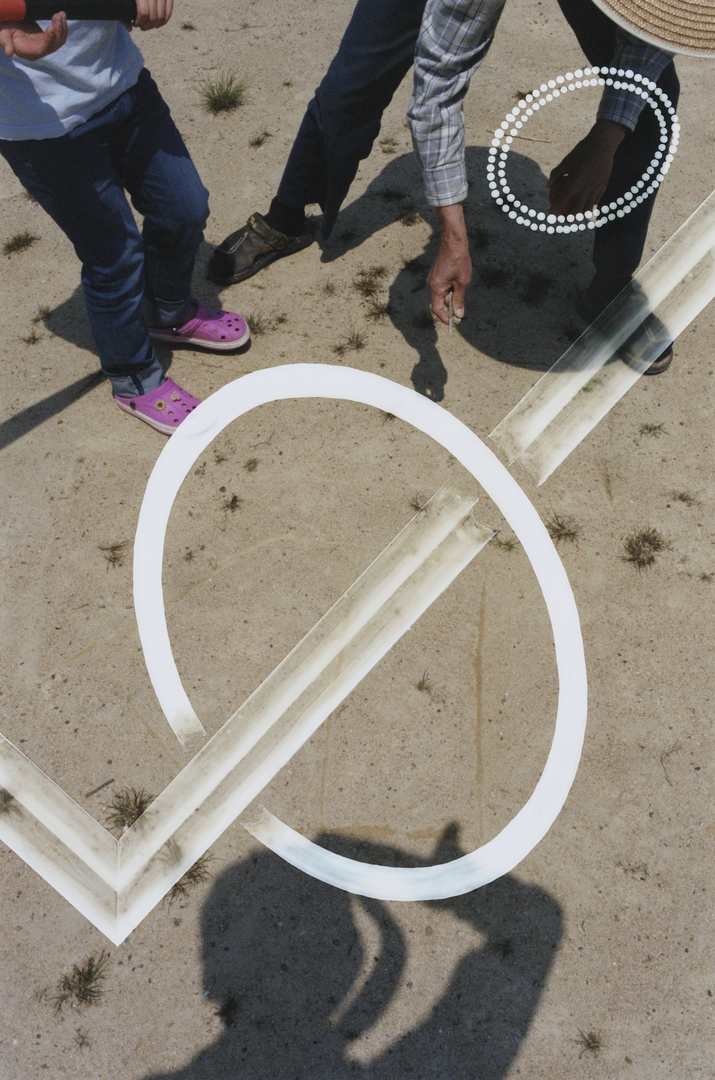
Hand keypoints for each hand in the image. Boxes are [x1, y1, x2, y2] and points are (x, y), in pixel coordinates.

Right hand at [0, 11, 66, 58]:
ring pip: (59, 41)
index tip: (51, 27)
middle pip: (54, 45)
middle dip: (58, 31)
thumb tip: (9, 53)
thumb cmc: (4, 29)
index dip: (48, 40)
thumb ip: (6, 42)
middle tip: (57, 16)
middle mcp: (38, 52)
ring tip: (61, 14)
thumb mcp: (2, 34)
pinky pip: (58, 35)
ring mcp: (44, 46)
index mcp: (28, 52)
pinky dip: (61, 26)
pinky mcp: (47, 39)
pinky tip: (61, 15)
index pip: (42, 49)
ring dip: (62, 27)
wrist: (7, 24)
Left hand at [125, 0, 172, 30]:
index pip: (143, 11)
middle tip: (141, 27)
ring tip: (149, 26)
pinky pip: (169, 10)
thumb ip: (123, 12)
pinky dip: (164, 20)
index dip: (140, 21)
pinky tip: (158, 24)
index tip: (135, 24)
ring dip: (155, 25)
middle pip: (153, 16)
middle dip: (147, 25)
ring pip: (162, 15)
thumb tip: (130, 28)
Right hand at [428, 204, 471, 324]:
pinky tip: (459, 280)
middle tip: (463, 308)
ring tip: (463, 285)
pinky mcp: (436, 274)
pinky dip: (450, 288)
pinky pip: (442, 286)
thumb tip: (459, 315)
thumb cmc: (459, 261)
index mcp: (436, 288)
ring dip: (452, 295)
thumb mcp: (462, 282)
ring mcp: (433, 279)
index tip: (453, 323)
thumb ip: (459, 300)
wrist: (453, 242)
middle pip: (440, 302)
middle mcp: (431, 284)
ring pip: (442, 294)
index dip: (444, 318)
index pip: (437, 309)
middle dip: (451, 305)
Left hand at [547, 119, 626, 217]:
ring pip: (587, 210)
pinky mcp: (603, 188)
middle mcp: (584, 191)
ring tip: (576, 215)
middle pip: (575, 212)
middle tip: (563, 219)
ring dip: (580, 215)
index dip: (554, 211)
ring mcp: (595, 190)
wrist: (602, 145)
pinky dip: (590, 205)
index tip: (550, 212)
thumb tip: (547, 186)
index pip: (561, 203)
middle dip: (568, 219)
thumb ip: (555, 175)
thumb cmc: (580, 152)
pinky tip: (586, 205)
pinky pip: (595, 201)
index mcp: (573, 185)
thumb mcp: (565, 162)